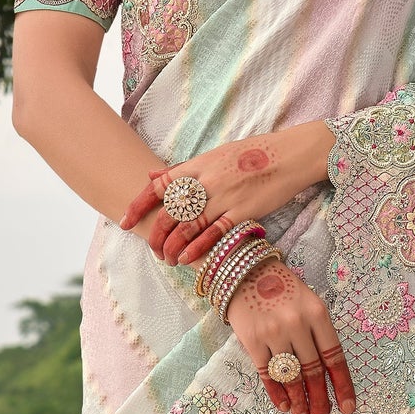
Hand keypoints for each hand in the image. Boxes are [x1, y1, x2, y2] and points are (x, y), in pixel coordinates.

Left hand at [122, 119, 333, 265]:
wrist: (289, 154)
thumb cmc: (253, 154)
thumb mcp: (215, 155)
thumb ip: (183, 169)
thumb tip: (152, 176)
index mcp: (198, 164)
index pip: (160, 185)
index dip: (139, 204)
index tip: (125, 221)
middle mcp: (207, 180)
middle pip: (170, 210)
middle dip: (155, 233)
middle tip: (151, 249)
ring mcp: (224, 196)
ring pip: (188, 225)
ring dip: (173, 245)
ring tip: (166, 258)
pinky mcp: (242, 211)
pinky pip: (214, 233)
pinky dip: (197, 247)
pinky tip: (186, 258)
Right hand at [226, 260, 356, 413]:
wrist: (244, 272)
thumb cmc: (282, 290)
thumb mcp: (309, 303)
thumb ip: (319, 333)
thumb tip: (326, 374)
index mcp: (318, 314)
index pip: (335, 357)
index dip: (342, 385)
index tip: (347, 407)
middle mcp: (297, 324)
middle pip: (313, 371)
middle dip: (319, 400)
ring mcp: (274, 332)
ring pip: (290, 376)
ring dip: (298, 401)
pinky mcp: (252, 340)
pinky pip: (268, 374)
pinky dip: (277, 392)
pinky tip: (284, 405)